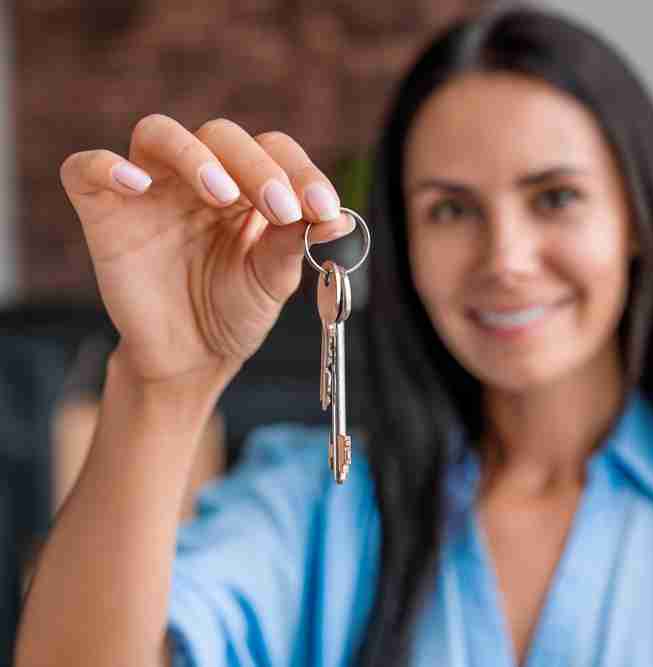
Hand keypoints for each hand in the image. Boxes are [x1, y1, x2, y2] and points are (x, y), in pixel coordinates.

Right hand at [60, 114, 352, 383]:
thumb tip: (340, 220)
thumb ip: (296, 242)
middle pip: (222, 135)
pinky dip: (106, 166)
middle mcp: (199, 177)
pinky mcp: (105, 212)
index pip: (274, 150)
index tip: (324, 209)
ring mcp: (150, 190)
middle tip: (282, 209)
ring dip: (194, 155)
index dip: (301, 171)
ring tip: (223, 196)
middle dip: (258, 166)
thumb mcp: (273, 279)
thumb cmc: (234, 311)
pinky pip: (86, 169)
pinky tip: (137, 184)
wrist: (191, 359)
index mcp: (247, 185)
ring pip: (158, 133)